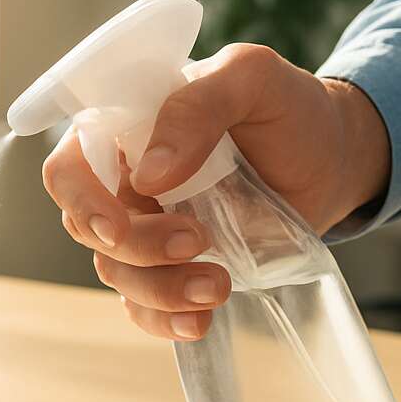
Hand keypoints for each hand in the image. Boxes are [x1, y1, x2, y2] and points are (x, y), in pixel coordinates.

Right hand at [41, 43, 390, 340]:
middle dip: (139, 249)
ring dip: (161, 290)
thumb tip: (150, 173)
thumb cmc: (286, 109)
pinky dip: (166, 322)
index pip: (68, 169)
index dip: (81, 202)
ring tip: (220, 284)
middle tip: (198, 240)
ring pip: (119, 275)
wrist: (332, 160)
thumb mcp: (250, 78)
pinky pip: (147, 307)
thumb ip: (197, 106)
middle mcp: (124, 184)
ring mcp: (148, 231)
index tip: (118, 228)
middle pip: (89, 232)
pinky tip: (200, 322)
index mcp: (123, 132)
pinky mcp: (175, 270)